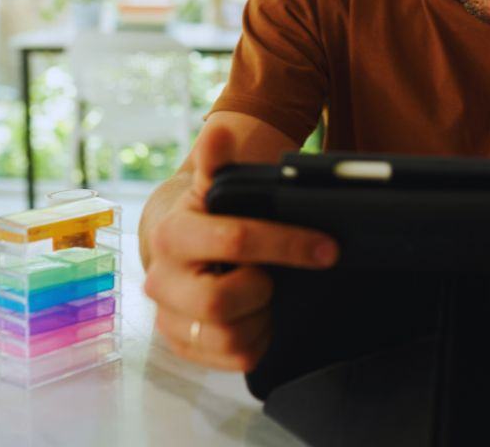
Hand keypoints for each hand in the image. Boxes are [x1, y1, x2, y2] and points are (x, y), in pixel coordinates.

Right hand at [142, 125, 339, 370]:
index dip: (288, 244)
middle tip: (277, 276)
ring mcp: (170, 319)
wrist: (175, 243)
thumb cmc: (207, 211)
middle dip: (263, 288)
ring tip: (265, 292)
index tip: (328, 247)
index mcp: (172, 234)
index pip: (236, 241)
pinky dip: (257, 339)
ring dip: (261, 315)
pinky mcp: (184, 347)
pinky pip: (234, 358)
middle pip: (221, 302)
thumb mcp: (212, 185)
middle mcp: (161, 281)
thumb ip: (217, 161)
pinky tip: (258, 315)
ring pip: (230, 337)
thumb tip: (218, 130)